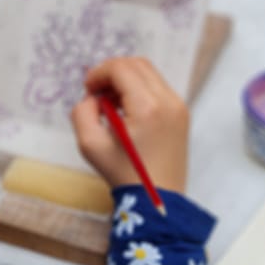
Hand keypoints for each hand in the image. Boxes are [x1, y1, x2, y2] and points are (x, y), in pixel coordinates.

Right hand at [70, 57, 188, 192]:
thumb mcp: (90, 145)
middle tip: (98, 93)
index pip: (121, 68)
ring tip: (112, 104)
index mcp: (147, 107)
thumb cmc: (124, 175)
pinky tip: (128, 112)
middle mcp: (168, 101)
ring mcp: (179, 107)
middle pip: (137, 64)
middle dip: (112, 72)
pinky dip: (140, 90)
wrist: (158, 200)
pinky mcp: (181, 114)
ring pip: (149, 74)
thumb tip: (93, 97)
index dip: (99, 73)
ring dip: (126, 80)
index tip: (88, 90)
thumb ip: (82, 112)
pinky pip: (158, 88)